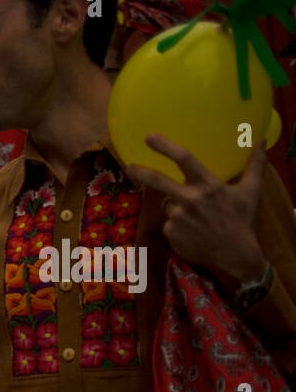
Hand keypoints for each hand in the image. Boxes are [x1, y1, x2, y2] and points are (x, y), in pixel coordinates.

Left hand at [128, 137, 267, 290]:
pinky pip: (169, 224)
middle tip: (129, 165)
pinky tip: (193, 232)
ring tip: (198, 219)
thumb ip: (255, 165)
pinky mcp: (170, 233)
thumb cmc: (242, 219)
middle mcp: (189, 199)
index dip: (166, 147)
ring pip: (170, 205)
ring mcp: (177, 217)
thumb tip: (262, 141)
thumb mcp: (250, 191)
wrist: (233, 254)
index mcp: (208, 185)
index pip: (184, 159)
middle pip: (158, 181)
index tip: (149, 137)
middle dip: (141, 172)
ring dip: (179, 208)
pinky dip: (178, 226)